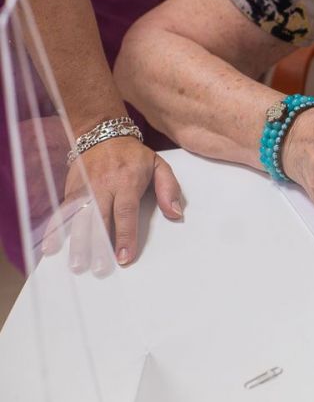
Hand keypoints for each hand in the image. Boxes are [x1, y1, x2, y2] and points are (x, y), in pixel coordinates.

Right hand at [63, 136, 183, 267]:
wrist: (102, 134)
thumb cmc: (134, 156)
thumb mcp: (159, 165)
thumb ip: (169, 189)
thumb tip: (175, 214)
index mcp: (127, 181)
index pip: (125, 212)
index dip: (125, 235)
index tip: (124, 256)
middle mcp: (103, 185)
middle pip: (99, 218)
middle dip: (99, 244)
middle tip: (99, 268)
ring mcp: (84, 187)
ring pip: (79, 217)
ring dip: (77, 242)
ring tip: (76, 264)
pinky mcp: (71, 189)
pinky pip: (63, 211)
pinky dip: (55, 228)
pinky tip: (51, 246)